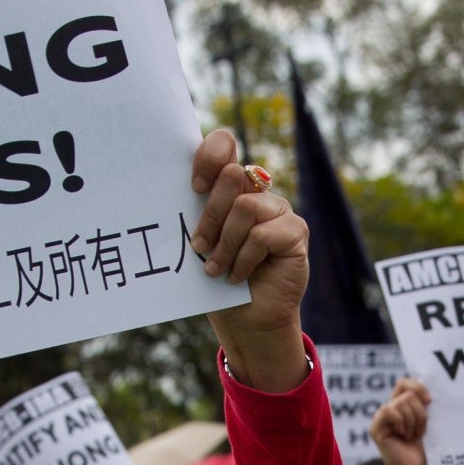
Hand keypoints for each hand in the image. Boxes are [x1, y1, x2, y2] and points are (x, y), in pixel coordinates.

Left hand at [191, 130, 309, 388]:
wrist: (246, 319)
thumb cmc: (216, 279)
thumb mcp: (199, 242)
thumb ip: (195, 214)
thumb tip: (168, 192)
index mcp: (229, 186)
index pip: (224, 144)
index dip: (208, 156)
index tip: (193, 188)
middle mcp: (256, 191)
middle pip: (232, 175)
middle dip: (210, 216)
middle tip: (200, 247)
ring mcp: (279, 210)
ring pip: (245, 206)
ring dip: (225, 244)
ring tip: (216, 269)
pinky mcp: (295, 232)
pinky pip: (263, 234)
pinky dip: (244, 259)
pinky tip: (238, 276)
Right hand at [370, 379, 431, 464]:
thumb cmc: (424, 450)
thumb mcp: (427, 423)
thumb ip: (423, 405)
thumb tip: (427, 392)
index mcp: (401, 406)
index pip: (404, 382)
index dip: (417, 386)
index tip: (430, 401)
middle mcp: (389, 410)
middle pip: (407, 394)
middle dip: (420, 413)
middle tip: (419, 432)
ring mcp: (380, 419)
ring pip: (401, 403)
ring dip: (413, 421)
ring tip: (412, 436)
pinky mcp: (375, 428)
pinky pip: (389, 411)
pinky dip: (401, 422)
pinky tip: (402, 436)